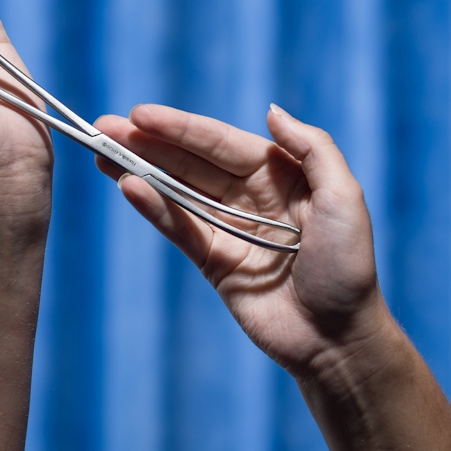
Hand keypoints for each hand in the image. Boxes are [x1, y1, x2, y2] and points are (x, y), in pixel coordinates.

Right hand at [93, 104, 393, 379]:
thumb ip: (313, 149)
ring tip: (101, 152)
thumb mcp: (344, 198)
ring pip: (176, 192)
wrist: (339, 339)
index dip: (180, 127)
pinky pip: (179, 229)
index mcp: (281, 174)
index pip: (221, 142)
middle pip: (190, 162)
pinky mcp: (214, 264)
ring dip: (139, 170)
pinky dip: (153, 209)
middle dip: (148, 143)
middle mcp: (251, 196)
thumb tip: (270, 110)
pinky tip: (127, 187)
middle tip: (104, 127)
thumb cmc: (349, 267)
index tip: (140, 113)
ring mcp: (229, 230)